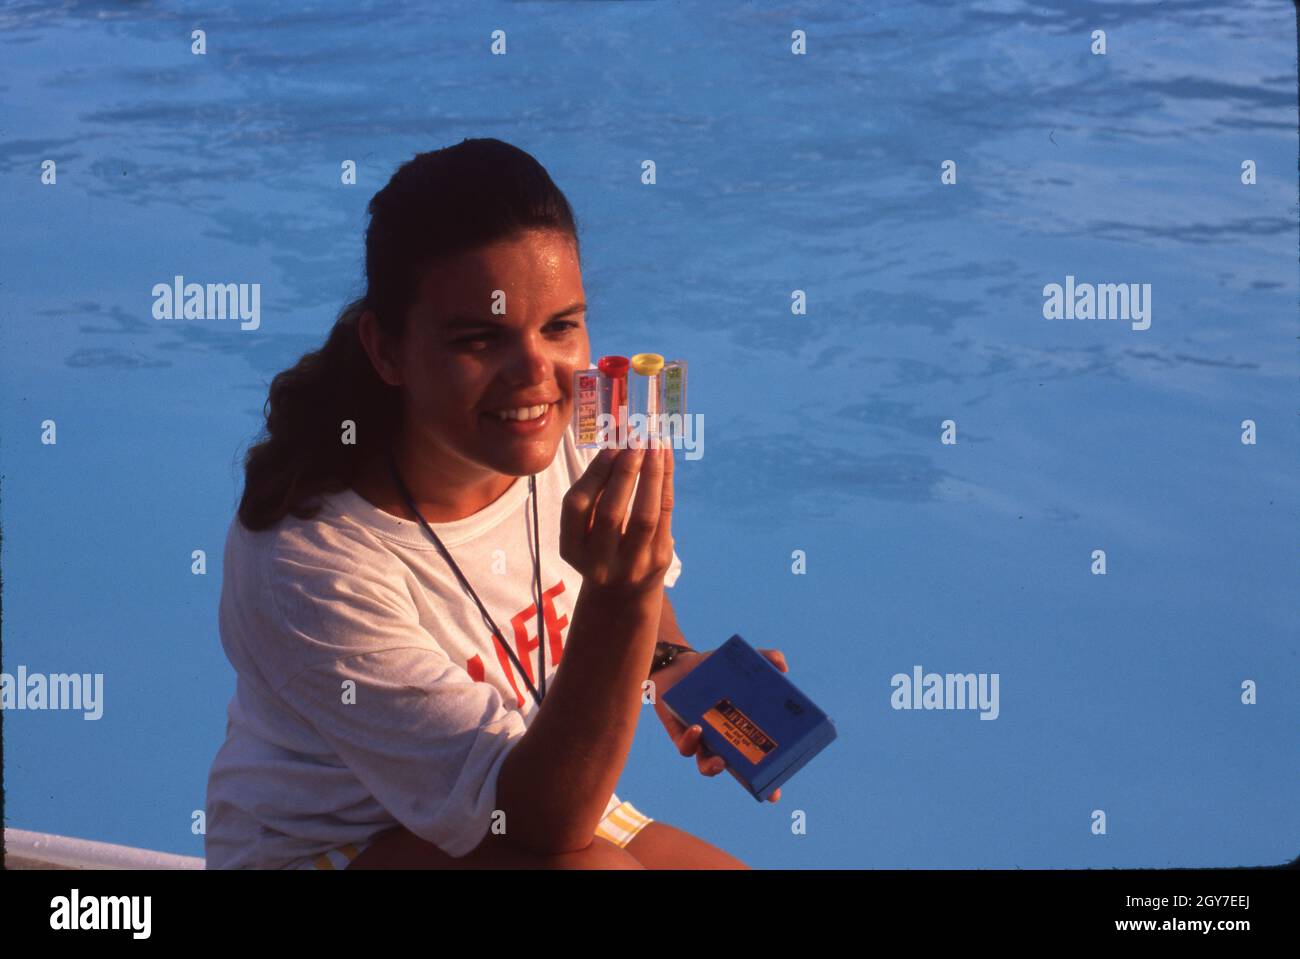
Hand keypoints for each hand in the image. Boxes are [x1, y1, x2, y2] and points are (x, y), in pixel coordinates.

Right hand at [560, 445, 674, 600]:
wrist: (623, 594)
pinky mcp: (659, 560)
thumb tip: (616, 440)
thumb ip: (594, 493)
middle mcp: (599, 562)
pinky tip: (665, 458)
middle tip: (635, 439)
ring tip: (655, 444)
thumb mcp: (584, 529)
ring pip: (644, 516)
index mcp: (572, 549)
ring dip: (651, 475)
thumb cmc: (600, 545)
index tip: (611, 445)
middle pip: (610, 512)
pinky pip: (665, 516)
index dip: (594, 474)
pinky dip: (665, 483)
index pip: (577, 507)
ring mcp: (632, 564)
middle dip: (624, 472)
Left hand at [650, 647, 789, 802]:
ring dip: (713, 767)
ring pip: (705, 763)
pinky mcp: (677, 734)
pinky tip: (697, 729)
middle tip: (752, 779)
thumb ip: (763, 659)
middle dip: (741, 779)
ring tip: (720, 761)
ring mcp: (699, 740)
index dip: (765, 781)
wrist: (675, 664)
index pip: (755, 762)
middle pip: (733, 769)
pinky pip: (684, 746)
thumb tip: (783, 666)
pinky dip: (691, 740)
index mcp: (739, 730)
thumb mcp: (736, 662)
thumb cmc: (710, 670)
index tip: (775, 794)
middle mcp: (720, 741)